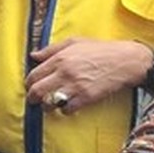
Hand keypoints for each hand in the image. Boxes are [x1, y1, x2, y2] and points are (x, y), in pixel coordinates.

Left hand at [26, 38, 153, 112]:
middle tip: (33, 100)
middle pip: (37, 90)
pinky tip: (66, 107)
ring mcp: (75, 86)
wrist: (124, 61)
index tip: (30, 86)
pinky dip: (64, 110)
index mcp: (59, 58)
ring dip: (47, 106)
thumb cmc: (100, 50)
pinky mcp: (87, 97)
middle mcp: (64, 73)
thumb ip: (51, 49)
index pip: (34, 74)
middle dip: (32, 97)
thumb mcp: (74, 42)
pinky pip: (68, 109)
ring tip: (48, 105)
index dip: (29, 82)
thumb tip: (33, 55)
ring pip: (50, 102)